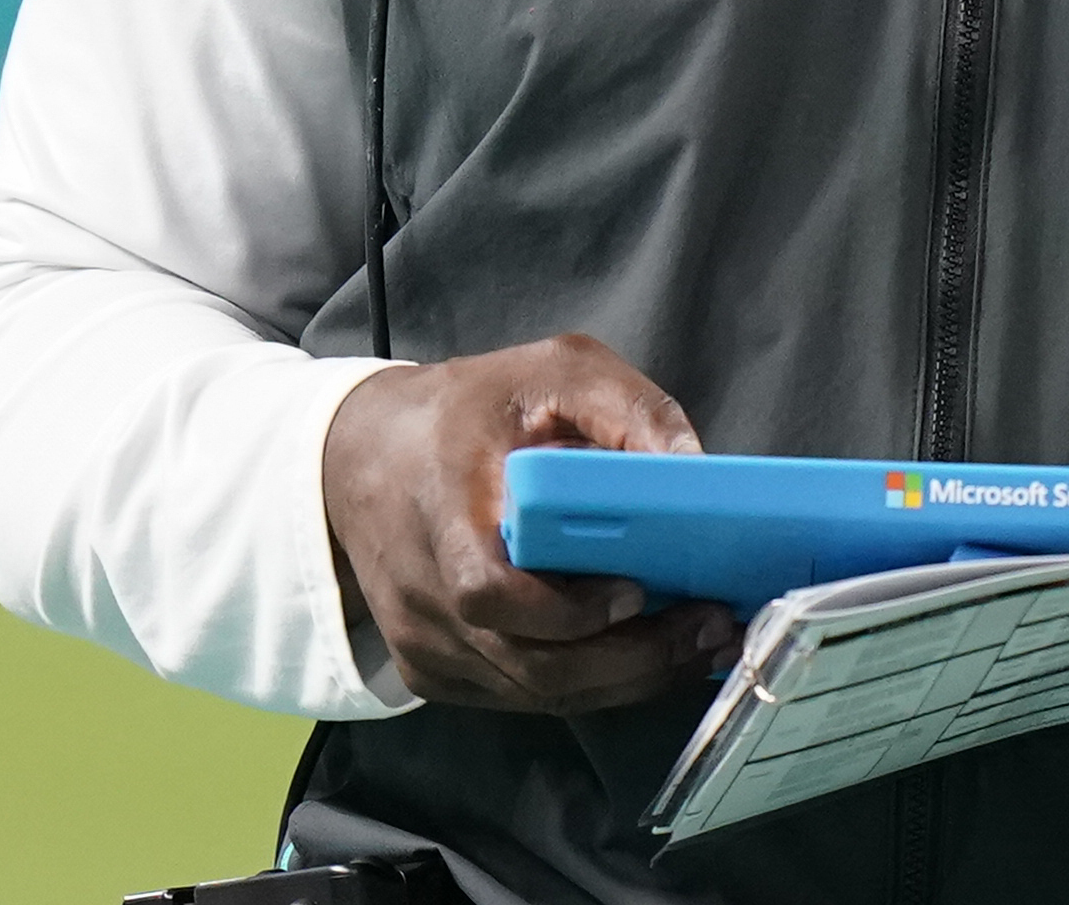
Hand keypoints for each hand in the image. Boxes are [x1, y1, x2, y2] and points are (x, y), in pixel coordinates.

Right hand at [324, 334, 742, 713]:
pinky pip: (520, 698)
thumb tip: (695, 469)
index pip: (487, 592)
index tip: (635, 591)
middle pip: (530, 664)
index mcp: (440, 509)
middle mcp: (422, 591)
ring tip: (698, 647)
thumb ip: (624, 407)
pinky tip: (641, 660)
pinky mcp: (432, 671)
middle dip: (633, 660)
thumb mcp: (549, 370)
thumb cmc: (463, 411)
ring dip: (626, 681)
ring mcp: (423, 642)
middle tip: (712, 631)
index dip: (565, 611)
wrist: (356, 456)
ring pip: (535, 694)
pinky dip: (588, 687)